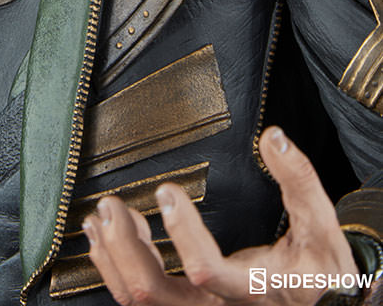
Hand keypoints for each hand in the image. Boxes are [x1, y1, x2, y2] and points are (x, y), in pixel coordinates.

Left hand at [82, 126, 358, 305]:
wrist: (321, 304)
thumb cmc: (320, 269)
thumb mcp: (320, 226)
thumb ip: (298, 180)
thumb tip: (273, 137)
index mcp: (251, 290)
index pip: (206, 272)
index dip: (182, 234)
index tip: (167, 191)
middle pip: (156, 296)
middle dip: (125, 250)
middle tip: (112, 206)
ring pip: (139, 301)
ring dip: (113, 257)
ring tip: (104, 215)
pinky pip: (139, 299)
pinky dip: (114, 267)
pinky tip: (105, 236)